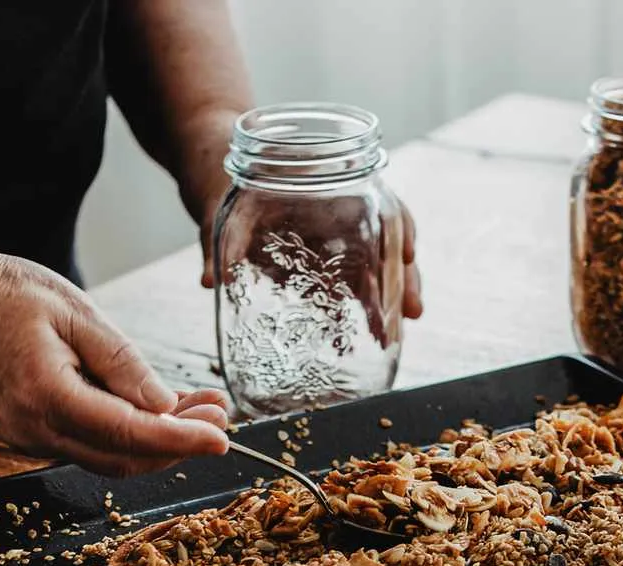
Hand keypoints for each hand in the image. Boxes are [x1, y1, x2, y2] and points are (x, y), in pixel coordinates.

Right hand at [0, 247, 229, 476]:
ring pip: (112, 458)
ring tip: (201, 407)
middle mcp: (36, 430)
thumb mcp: (75, 312)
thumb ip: (122, 363)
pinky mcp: (34, 433)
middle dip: (180, 442)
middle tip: (220, 415)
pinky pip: (93, 444)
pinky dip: (132, 433)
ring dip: (161, 439)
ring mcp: (31, 438)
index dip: (182, 439)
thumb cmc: (6, 294)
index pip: (130, 434)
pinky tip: (160, 408)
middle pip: (126, 458)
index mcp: (47, 396)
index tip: (222, 436)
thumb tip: (166, 405)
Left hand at [198, 191, 424, 320]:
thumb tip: (209, 280)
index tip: (406, 253)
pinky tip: (371, 333)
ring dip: (391, 297)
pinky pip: (349, 282)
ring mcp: (329, 239)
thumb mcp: (213, 209)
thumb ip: (213, 245)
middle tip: (413, 312)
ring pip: (374, 266)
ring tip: (396, 332)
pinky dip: (363, 305)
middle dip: (404, 276)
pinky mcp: (316, 262)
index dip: (399, 226)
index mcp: (322, 189)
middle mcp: (334, 213)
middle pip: (385, 241)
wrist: (212, 176)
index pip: (376, 201)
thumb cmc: (219, 181)